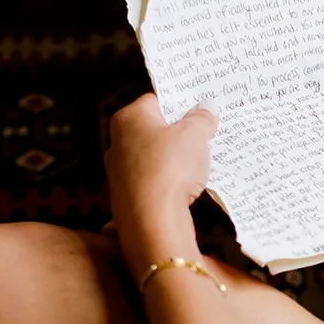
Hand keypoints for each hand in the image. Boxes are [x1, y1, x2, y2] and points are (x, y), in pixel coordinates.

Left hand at [105, 93, 218, 273]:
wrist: (153, 222)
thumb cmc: (168, 170)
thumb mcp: (194, 136)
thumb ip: (201, 119)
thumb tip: (206, 108)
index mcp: (128, 119)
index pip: (156, 100)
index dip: (181, 104)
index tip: (201, 109)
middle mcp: (117, 143)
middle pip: (155, 129)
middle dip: (180, 132)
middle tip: (206, 135)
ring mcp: (120, 172)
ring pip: (155, 157)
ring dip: (177, 159)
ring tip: (201, 163)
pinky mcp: (128, 197)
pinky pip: (154, 182)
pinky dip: (170, 182)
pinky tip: (188, 187)